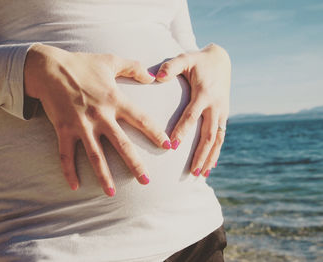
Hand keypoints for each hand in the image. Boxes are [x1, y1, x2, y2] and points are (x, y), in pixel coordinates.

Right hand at [24, 44, 170, 195]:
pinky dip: (69, 171)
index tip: (168, 146)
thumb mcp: (111, 61)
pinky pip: (66, 155)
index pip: (141, 119)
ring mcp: (81, 125)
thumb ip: (134, 68)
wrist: (48, 67)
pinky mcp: (63, 130)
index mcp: (114, 99)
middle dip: (135, 164)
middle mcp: (100, 115)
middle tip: (146, 181)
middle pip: (122, 145)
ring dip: (103, 175)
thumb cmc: (82, 64)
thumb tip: (153, 77)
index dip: (156, 133)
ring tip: (112, 193)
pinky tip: (75, 186)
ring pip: (95, 155)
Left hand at [156, 43, 230, 176]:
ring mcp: (222, 112)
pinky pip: (221, 136)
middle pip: (209, 134)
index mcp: (204, 94)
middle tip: (191, 171)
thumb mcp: (185, 59)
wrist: (221, 60)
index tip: (172, 146)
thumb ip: (170, 67)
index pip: (192, 116)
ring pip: (218, 139)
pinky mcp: (224, 115)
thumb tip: (155, 77)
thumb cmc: (198, 61)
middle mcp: (216, 106)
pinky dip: (216, 152)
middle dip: (201, 154)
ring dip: (210, 157)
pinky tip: (210, 166)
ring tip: (201, 175)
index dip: (182, 131)